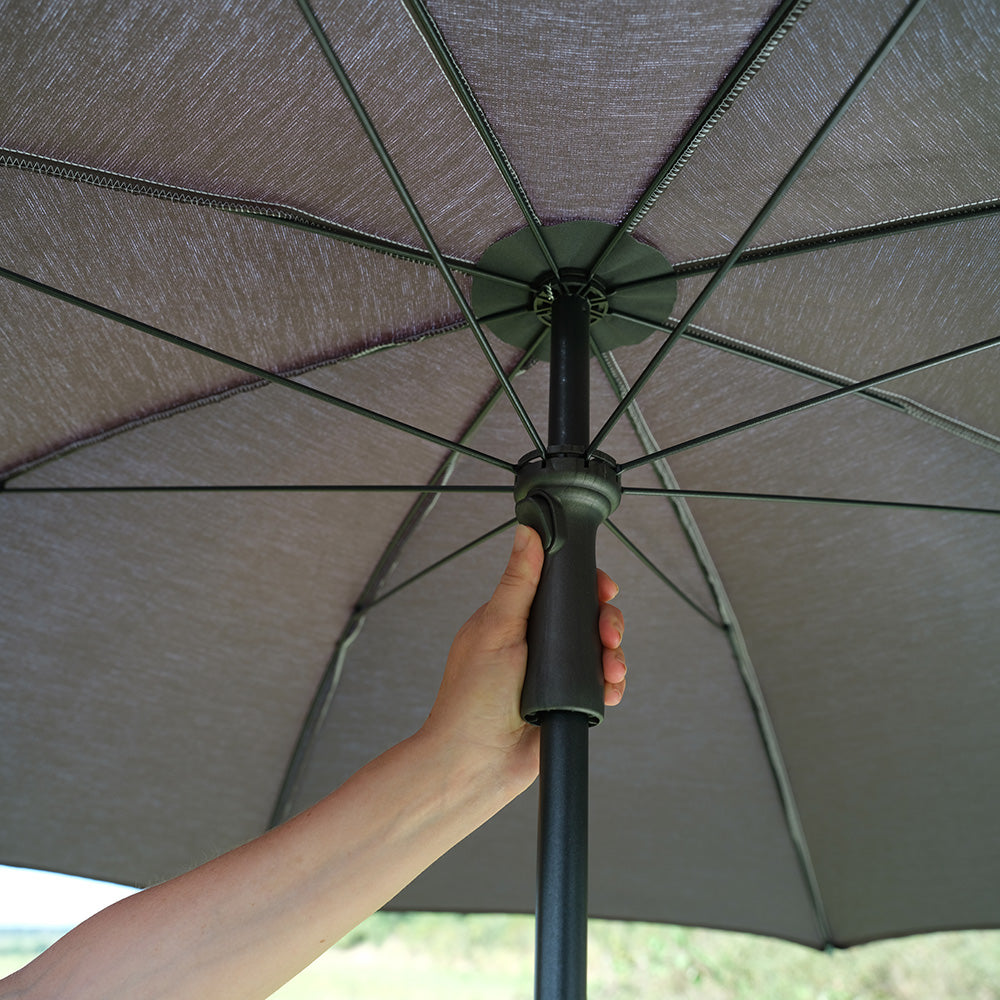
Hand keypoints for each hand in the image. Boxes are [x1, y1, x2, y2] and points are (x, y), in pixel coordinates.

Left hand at [421, 524, 625, 799]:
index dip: (585, 583)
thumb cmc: (471, 699)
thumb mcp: (496, 628)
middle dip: (607, 622)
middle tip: (609, 634)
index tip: (603, 588)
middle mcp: (537, 642)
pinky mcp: (568, 701)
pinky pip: (600, 685)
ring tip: (611, 669)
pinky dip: (610, 684)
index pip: (559, 586)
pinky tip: (609, 690)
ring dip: (614, 655)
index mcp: (515, 618)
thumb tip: (527, 533)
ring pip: (599, 650)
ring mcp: (554, 673)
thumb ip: (518, 582)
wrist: (475, 763)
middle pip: (587, 616)